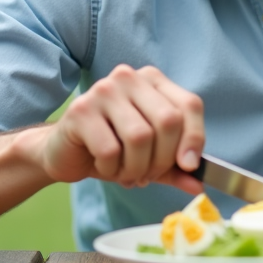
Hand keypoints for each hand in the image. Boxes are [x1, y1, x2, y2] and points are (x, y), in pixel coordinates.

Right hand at [37, 64, 204, 192]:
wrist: (64, 152)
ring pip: (140, 137)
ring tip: (126, 172)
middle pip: (168, 121)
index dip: (195, 138)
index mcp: (152, 80)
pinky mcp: (80, 110)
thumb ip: (175, 168)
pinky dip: (112, 169)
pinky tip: (104, 166)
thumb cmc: (111, 149)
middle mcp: (129, 78)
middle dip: (162, 159)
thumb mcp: (150, 158)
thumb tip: (199, 184)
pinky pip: (110, 149)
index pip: (189, 105)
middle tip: (148, 175)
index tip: (189, 167)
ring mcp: (103, 90)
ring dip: (137, 167)